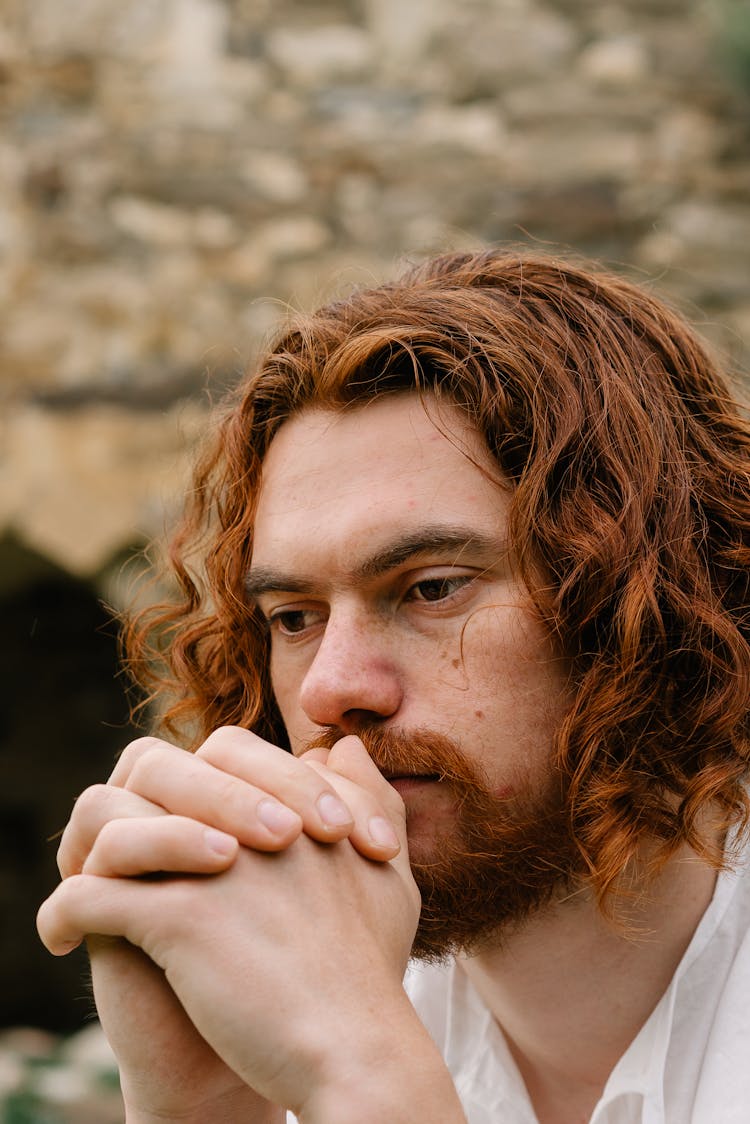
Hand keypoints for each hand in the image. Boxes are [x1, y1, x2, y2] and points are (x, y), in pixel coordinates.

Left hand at [39, 739, 436, 1120]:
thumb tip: (343, 747)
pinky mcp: (183, 917)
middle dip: (133, 805)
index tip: (181, 829)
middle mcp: (258, 820)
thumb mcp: (389, 871)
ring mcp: (220, 864)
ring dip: (88, 856)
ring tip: (82, 892)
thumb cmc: (371, 970)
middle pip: (164, 770)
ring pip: (118, 824)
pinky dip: (66, 914)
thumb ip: (372, 800)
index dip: (197, 782)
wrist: (356, 1050)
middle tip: (117, 850)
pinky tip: (66, 939)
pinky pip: (93, 895)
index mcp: (299, 803)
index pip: (230, 752)